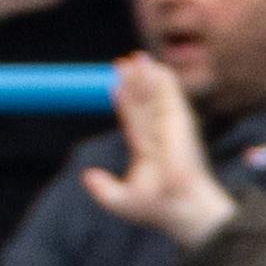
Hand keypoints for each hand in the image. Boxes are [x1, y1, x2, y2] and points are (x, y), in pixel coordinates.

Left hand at [78, 51, 236, 249]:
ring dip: (144, 75)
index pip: (132, 119)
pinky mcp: (179, 119)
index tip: (113, 85)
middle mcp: (160, 134)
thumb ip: (102, 188)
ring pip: (153, 94)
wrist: (178, 206)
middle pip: (142, 102)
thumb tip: (86, 176)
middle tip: (120, 62)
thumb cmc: (155, 208)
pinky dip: (160, 77)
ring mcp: (170, 125)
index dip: (123, 101)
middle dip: (132, 82)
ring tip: (133, 57)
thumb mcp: (119, 200)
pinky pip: (168, 93)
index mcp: (147, 150)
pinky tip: (151, 63)